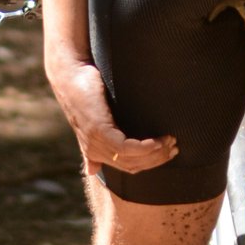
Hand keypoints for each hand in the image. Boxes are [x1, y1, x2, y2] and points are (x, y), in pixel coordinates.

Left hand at [46, 54, 177, 174]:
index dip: (152, 163)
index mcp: (95, 153)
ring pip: (132, 159)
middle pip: (134, 166)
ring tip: (171, 140)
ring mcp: (95, 143)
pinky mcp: (98, 131)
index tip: (170, 151)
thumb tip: (90, 170)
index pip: (130, 168)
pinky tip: (157, 140)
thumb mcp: (92, 121)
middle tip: (175, 147)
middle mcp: (95, 152)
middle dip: (158, 159)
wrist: (70, 73)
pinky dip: (145, 147)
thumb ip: (96, 145)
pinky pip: (126, 148)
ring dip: (156, 152)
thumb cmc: (84, 91)